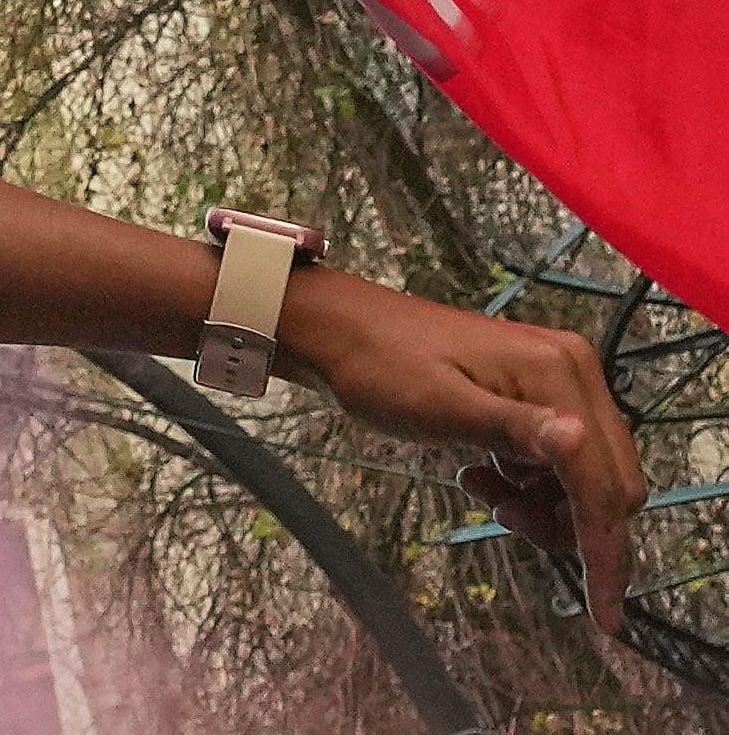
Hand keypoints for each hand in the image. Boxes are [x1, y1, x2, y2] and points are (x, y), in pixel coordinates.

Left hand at [284, 271, 646, 632]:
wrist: (337, 332)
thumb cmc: (377, 365)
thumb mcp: (440, 406)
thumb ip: (512, 429)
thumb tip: (577, 441)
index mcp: (558, 372)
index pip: (602, 479)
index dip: (605, 549)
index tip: (604, 611)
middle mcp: (571, 373)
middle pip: (607, 482)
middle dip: (566, 522)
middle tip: (503, 519)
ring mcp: (555, 383)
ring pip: (583, 477)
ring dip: (543, 504)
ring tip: (482, 493)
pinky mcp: (534, 396)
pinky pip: (554, 461)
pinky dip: (527, 484)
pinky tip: (480, 474)